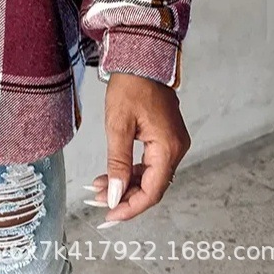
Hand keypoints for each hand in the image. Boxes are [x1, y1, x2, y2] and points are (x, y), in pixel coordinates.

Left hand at [86, 71, 190, 225]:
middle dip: (124, 195)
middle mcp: (175, 148)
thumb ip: (117, 163)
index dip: (131, 207)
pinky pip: (148, 162)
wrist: (139, 58)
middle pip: (151, 185)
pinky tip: (110, 173)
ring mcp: (171, 142)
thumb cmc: (130, 85)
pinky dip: (129, 169)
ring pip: (148, 175)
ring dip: (124, 183)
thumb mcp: (118, 125)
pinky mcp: (164, 136)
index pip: (152, 191)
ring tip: (98, 187)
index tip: (110, 215)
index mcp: (168, 148)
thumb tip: (114, 195)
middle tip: (98, 200)